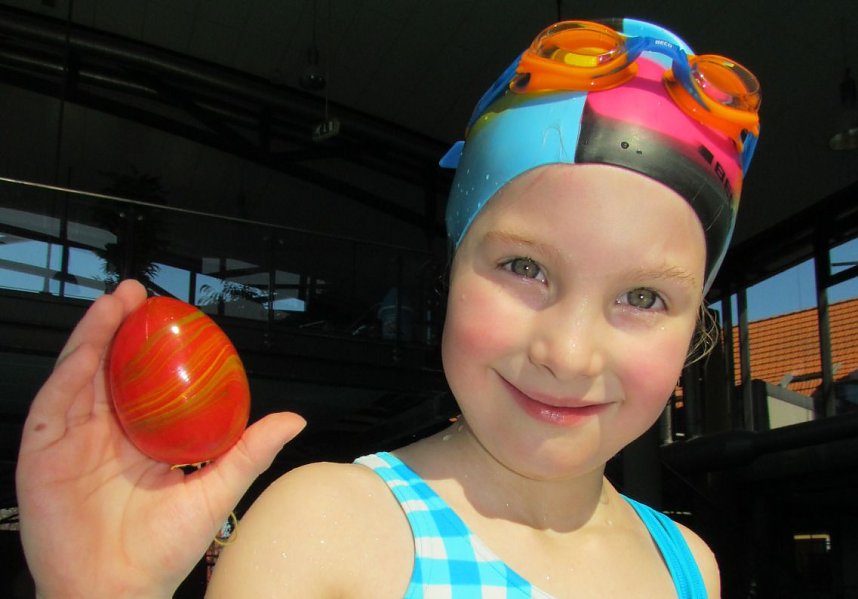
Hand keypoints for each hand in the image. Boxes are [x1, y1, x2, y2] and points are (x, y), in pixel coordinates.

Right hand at [16, 280, 305, 598]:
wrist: (118, 590)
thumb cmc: (163, 550)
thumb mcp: (216, 490)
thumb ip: (251, 451)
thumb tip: (293, 420)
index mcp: (140, 439)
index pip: (143, 381)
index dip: (152, 347)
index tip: (170, 317)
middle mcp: (104, 434)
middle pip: (109, 369)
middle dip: (120, 328)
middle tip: (140, 296)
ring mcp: (71, 441)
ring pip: (79, 375)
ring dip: (94, 335)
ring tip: (116, 302)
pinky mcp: (41, 453)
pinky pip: (54, 403)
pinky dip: (68, 370)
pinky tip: (87, 345)